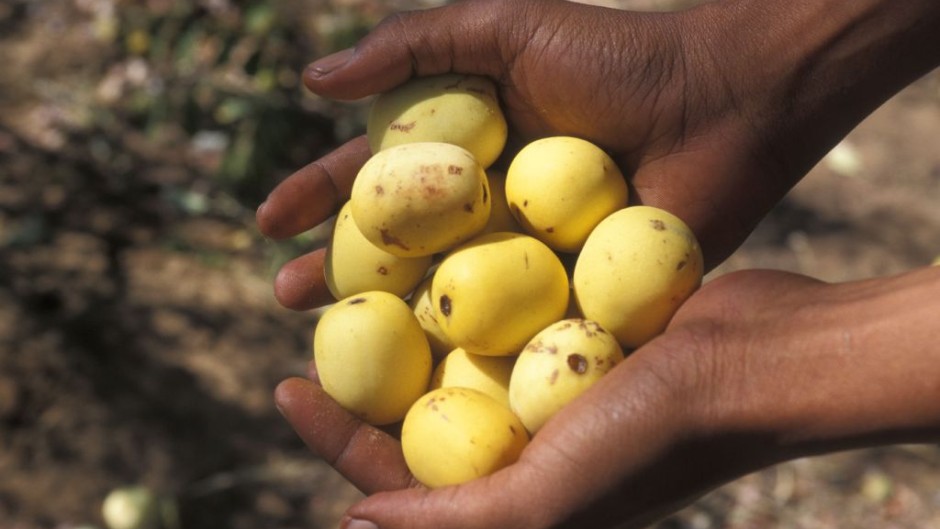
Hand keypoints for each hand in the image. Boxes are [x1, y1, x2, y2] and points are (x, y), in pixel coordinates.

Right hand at [256, 0, 939, 310]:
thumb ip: (413, 46)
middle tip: (288, 302)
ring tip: (336, 348)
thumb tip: (313, 81)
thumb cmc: (616, 59)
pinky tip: (425, 379)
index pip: (373, 179)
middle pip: (395, 249)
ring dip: (387, 325)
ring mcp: (526, 255)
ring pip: (442, 298)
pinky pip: (511, 328)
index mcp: (462, 149)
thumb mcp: (505, 30)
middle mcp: (484, 207)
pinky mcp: (571, 294)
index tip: (268, 224)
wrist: (722, 104)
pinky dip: (468, 353)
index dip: (315, 199)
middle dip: (336, 274)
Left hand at [275, 265, 939, 528]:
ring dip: (404, 323)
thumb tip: (354, 522)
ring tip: (354, 281)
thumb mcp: (548, 499)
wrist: (755, 360)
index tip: (286, 387)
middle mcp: (525, 444)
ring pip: (452, 353)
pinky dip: (461, 289)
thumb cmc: (656, 438)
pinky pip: (498, 310)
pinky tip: (427, 250)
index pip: (399, 479)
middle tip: (307, 325)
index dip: (336, 441)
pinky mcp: (573, 331)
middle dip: (359, 377)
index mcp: (512, 495)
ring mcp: (548, 384)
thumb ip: (457, 524)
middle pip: (416, 414)